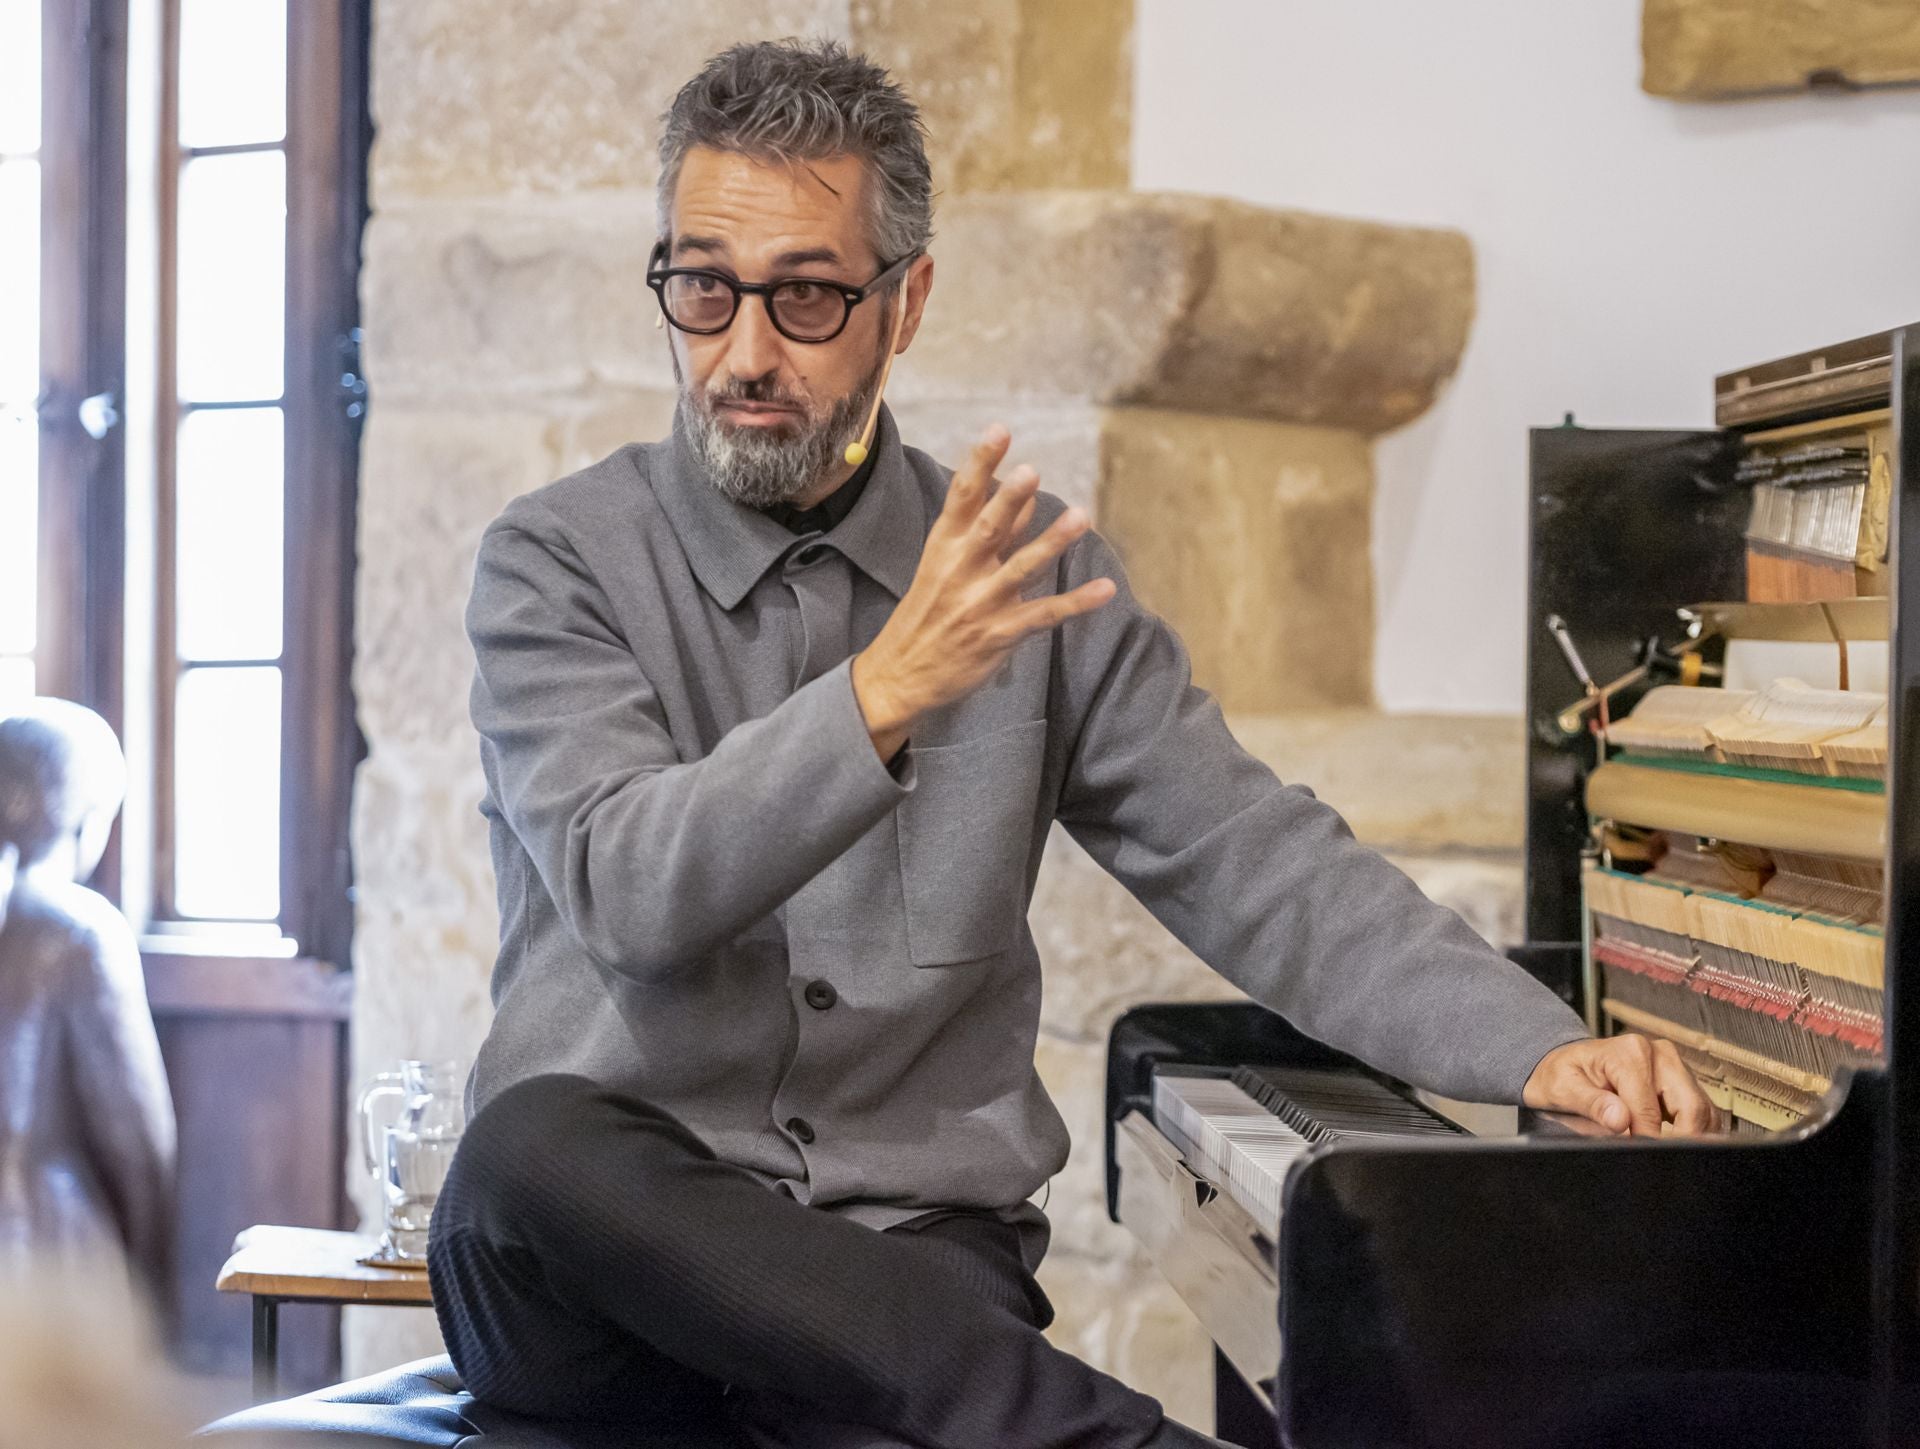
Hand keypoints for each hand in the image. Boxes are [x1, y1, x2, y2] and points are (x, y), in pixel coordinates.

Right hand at [852, 424, 1116, 758]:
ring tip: (1081, 516)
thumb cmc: (927, 614)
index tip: (1000, 430)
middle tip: (1030, 471)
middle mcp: (959, 571)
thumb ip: (989, 532)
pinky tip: (1105, 589)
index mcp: (943, 547)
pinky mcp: (998, 635)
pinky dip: (1076, 603)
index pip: (962, 497)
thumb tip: (1025, 496)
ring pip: (1021, 568)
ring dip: (1051, 542)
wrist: (899, 675)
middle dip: (1008, 500)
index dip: (981, 462)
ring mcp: (979, 604)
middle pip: (987, 528)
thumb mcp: (945, 566)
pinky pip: (1043, 615)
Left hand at [1522, 1034, 1721, 1136]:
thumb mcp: (1562, 1088)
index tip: (1640, 1156)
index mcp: (1630, 1053)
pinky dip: (1696, 1129)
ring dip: (1693, 1135)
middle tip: (1663, 1161)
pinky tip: (1678, 1141)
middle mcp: (1658, 1054)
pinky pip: (1701, 1108)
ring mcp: (1673, 1065)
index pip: (1650, 1109)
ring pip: (1703, 1109)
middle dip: (1682, 1140)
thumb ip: (1592, 1104)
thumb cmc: (1562, 1074)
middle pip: (1691, 1106)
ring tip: (1670, 1152)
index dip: (1647, 1139)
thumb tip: (1619, 1120)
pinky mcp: (1680, 1079)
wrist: (1563, 1062)